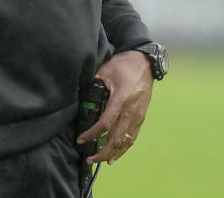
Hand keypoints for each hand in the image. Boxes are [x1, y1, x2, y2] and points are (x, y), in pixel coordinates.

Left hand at [76, 50, 153, 164]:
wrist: (145, 63)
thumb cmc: (124, 65)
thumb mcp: (105, 71)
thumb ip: (93, 84)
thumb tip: (78, 93)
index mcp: (121, 99)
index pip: (105, 124)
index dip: (92, 134)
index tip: (81, 140)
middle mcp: (131, 110)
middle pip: (116, 139)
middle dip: (102, 152)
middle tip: (89, 158)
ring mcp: (138, 115)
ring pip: (125, 141)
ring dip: (113, 154)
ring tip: (100, 160)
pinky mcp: (141, 117)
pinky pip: (132, 137)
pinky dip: (123, 149)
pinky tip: (115, 156)